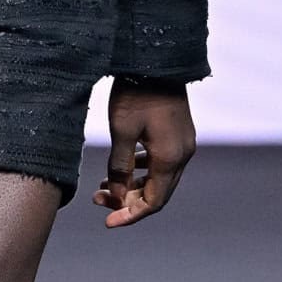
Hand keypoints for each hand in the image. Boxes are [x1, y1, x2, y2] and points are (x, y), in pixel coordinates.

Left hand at [92, 81, 195, 227]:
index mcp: (170, 158)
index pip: (153, 202)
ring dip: (133, 186)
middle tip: (98, 200)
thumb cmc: (136, 94)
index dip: (130, 216)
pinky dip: (142, 170)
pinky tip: (124, 166)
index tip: (107, 222)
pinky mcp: (179, 133)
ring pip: (159, 178)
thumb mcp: (122, 131)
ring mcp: (183, 143)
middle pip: (157, 193)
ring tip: (103, 185)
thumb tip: (115, 198)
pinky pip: (162, 162)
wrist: (157, 59)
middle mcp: (183, 155)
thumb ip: (119, 168)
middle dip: (127, 201)